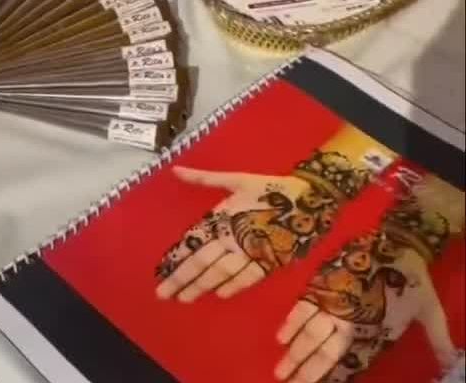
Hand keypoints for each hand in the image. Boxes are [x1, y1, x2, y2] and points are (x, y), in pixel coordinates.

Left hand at [156, 167, 336, 303]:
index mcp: (223, 213)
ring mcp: (251, 248)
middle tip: (163, 294)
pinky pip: (248, 276)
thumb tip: (175, 170)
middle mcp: (233, 233)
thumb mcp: (235, 179)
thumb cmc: (269, 187)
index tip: (160, 271)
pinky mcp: (270, 259)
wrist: (309, 196)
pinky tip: (220, 294)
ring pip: (221, 272)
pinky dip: (234, 285)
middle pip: (202, 260)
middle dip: (181, 278)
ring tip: (185, 298)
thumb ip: (203, 178)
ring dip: (202, 286)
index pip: (193, 240)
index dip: (176, 257)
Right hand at [274, 232, 456, 381]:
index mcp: (368, 328)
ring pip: (308, 329)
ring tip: (280, 368)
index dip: (324, 375)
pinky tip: (282, 334)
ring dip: (294, 350)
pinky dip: (292, 320)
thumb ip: (438, 338)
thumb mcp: (429, 310)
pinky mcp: (323, 280)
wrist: (396, 237)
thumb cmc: (412, 277)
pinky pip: (304, 304)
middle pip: (319, 348)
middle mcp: (345, 318)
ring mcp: (332, 299)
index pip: (342, 360)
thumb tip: (454, 362)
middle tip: (282, 381)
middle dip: (301, 368)